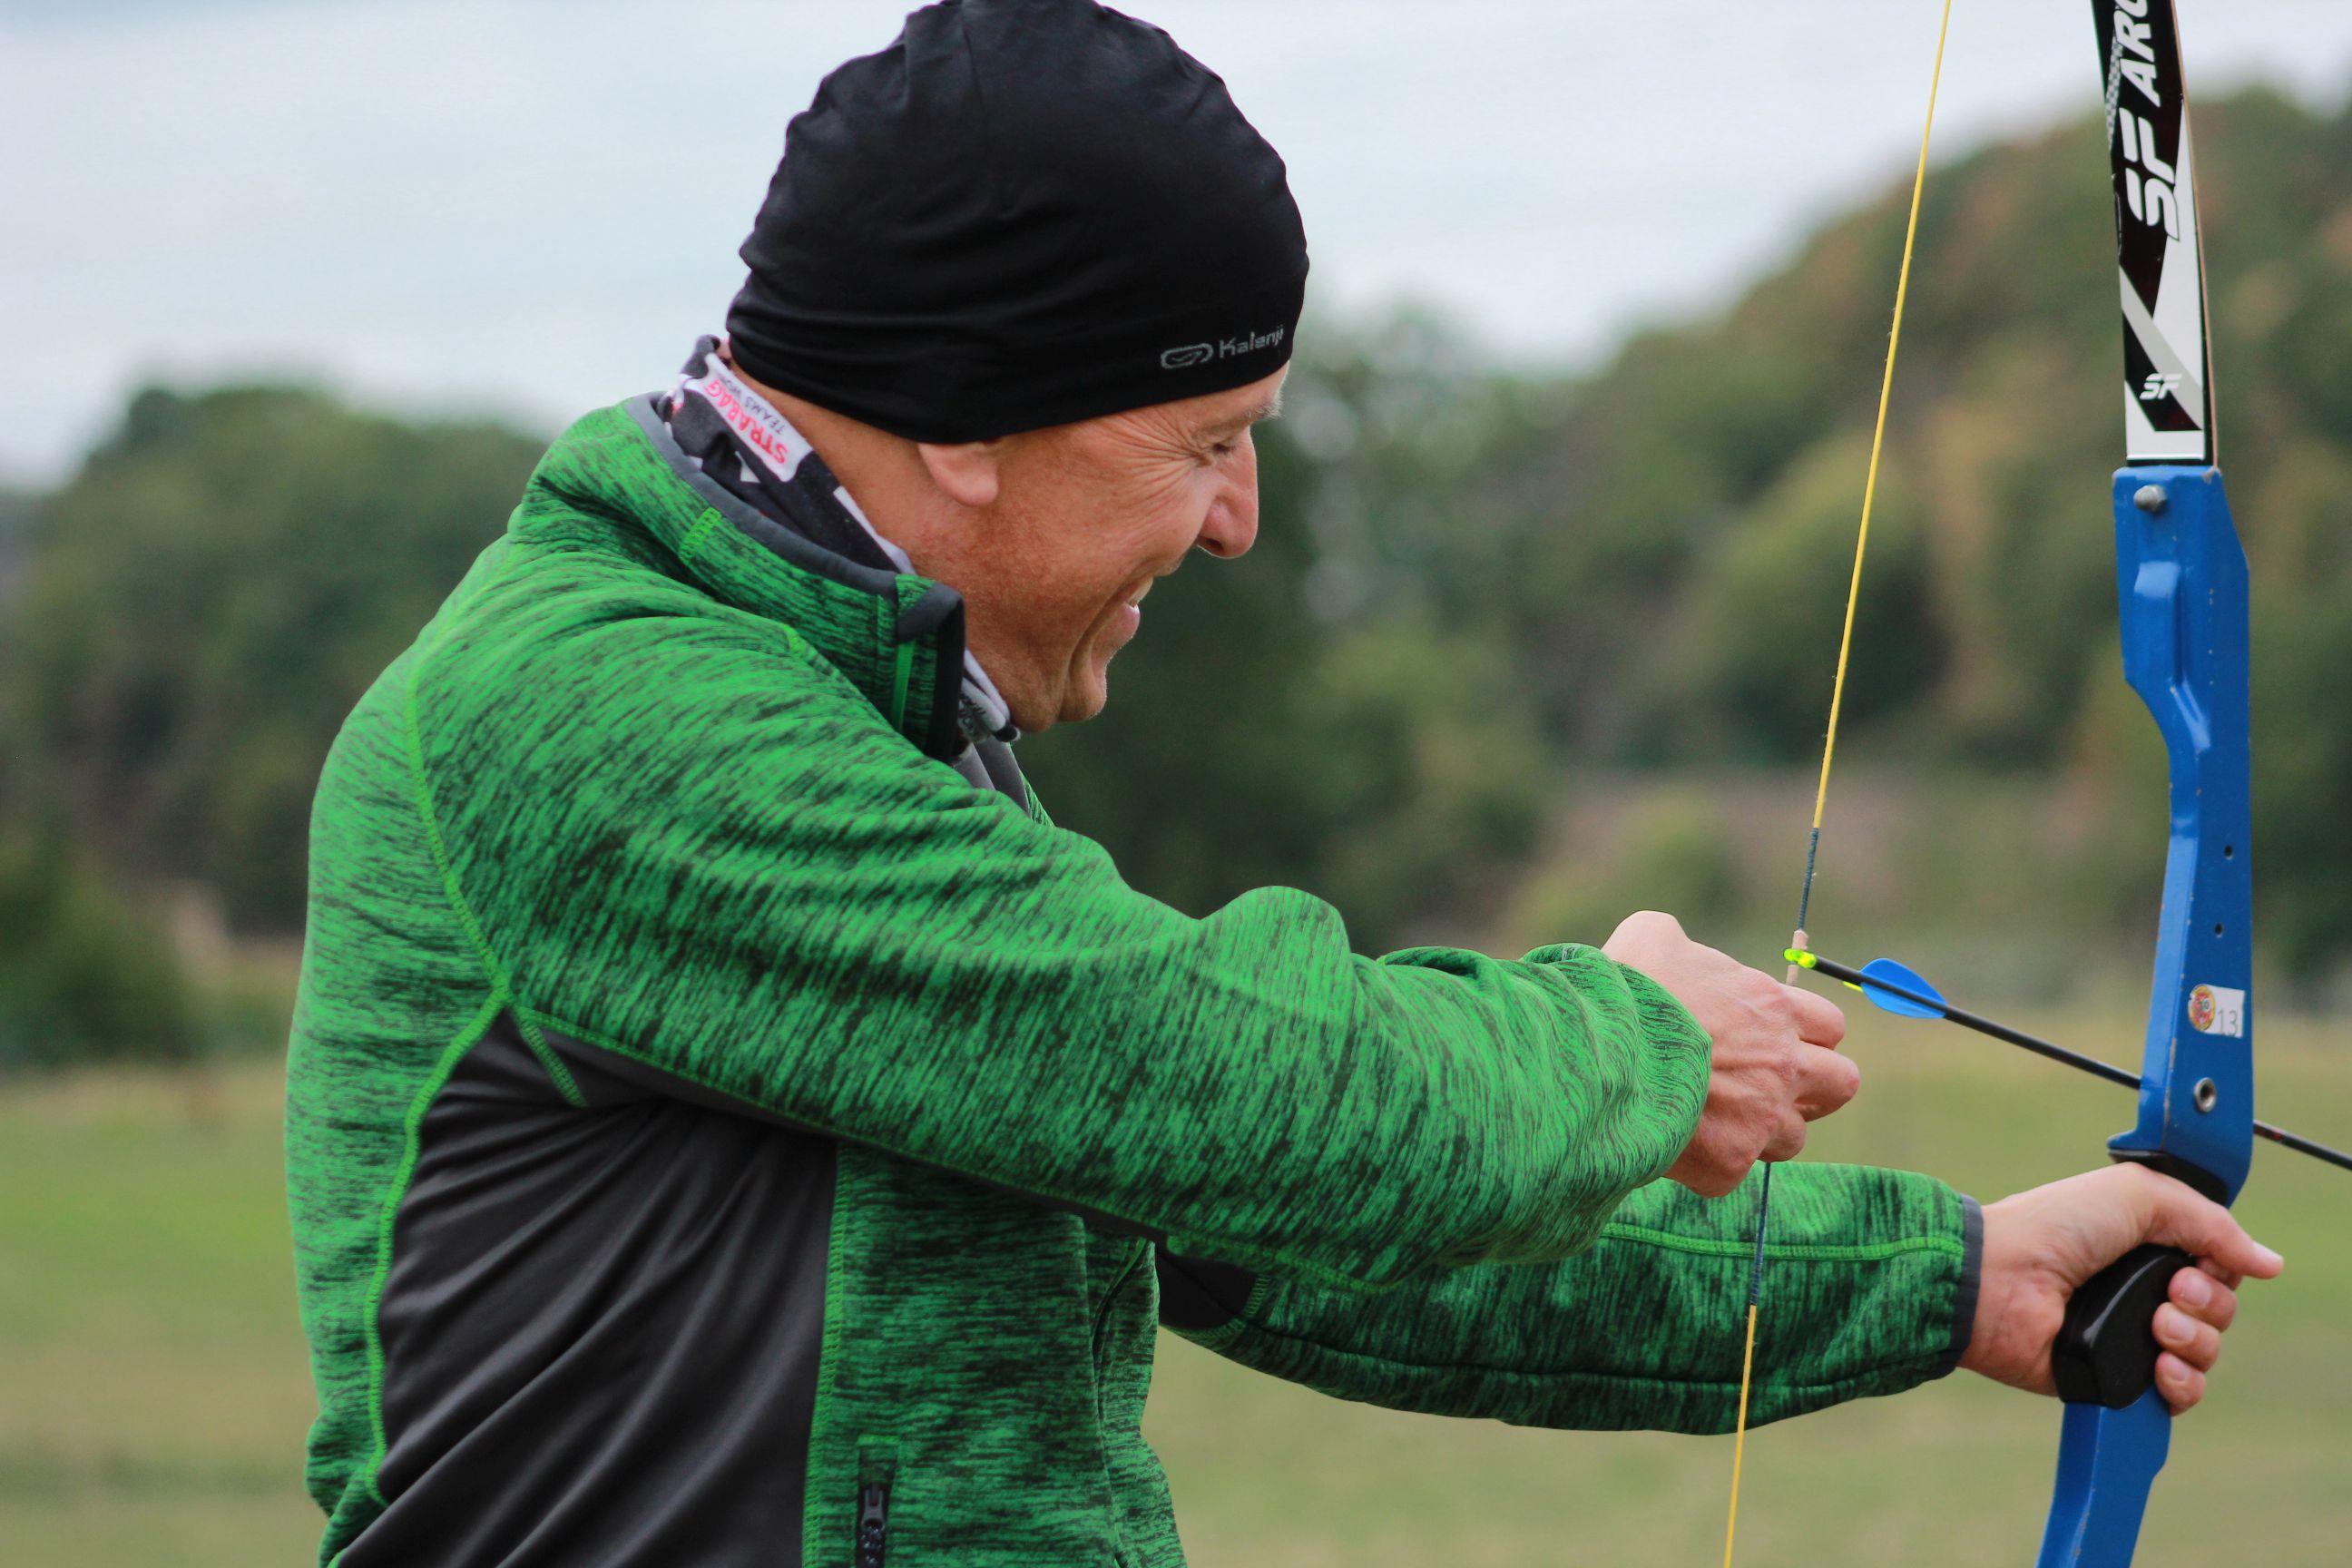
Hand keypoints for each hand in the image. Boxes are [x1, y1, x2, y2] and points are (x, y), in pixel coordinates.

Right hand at [1601, 911, 1857, 1196]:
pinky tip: (1675, 1141)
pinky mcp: (1730, 1161)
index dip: (1807, 1036)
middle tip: (1771, 1087)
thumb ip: (1681, 942)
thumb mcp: (1652, 936)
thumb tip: (1676, 948)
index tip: (1776, 1041)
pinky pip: (1733, 1170)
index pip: (1830, 1026)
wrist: (1597, 1052)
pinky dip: (1709, 1161)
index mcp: (1772, 1008)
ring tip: (1715, 1120)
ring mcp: (1761, 1117)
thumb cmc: (1626, 989)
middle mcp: (1782, 1064)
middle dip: (1814, 1088)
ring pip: (1793, 1138)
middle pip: (1842, 1084)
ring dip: (1762, 1131)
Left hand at [1960, 1164, 2283, 1412]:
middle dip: (2209, 1301)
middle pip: (2220, 1308)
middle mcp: (2141, 1290)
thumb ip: (2210, 1221)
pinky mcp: (2117, 1380)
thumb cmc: (2055, 1227)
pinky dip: (2181, 1383)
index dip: (2221, 1265)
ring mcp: (2129, 1336)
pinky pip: (2181, 1395)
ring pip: (2206, 1351)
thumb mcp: (2137, 1195)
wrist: (1998, 1282)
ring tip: (2157, 1327)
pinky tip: (2160, 1366)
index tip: (2200, 1259)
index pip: (2217, 1264)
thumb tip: (2270, 1263)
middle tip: (2170, 1290)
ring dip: (2194, 1339)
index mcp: (2145, 1244)